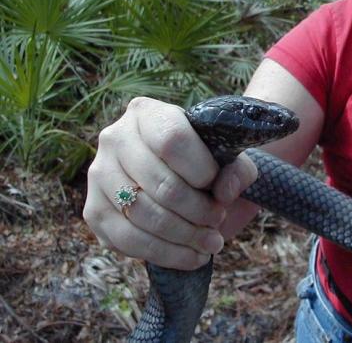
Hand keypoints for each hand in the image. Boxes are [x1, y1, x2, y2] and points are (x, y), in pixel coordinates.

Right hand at [83, 97, 256, 269]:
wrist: (180, 178)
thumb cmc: (205, 163)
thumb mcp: (229, 158)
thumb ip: (239, 169)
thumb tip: (224, 191)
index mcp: (146, 113)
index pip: (172, 140)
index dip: (201, 170)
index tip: (217, 186)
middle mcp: (114, 138)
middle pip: (160, 184)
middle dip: (198, 211)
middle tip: (218, 220)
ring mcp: (98, 175)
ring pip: (143, 215)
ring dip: (184, 236)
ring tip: (211, 243)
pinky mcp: (94, 211)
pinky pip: (126, 240)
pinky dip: (165, 254)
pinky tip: (191, 256)